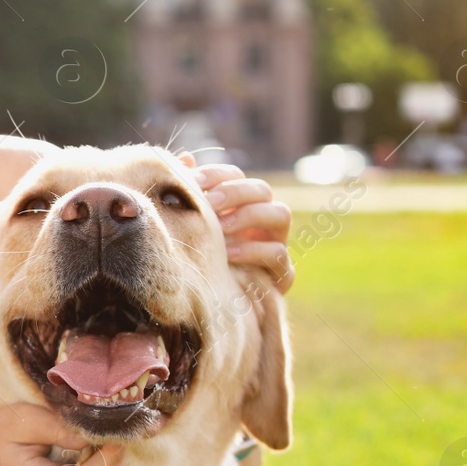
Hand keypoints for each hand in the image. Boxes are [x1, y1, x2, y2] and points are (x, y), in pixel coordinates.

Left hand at [178, 152, 294, 292]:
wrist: (213, 307)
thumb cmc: (199, 260)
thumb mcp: (191, 227)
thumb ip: (190, 195)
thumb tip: (184, 158)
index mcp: (238, 203)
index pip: (236, 175)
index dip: (217, 175)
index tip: (192, 182)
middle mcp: (262, 219)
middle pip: (261, 189)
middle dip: (234, 192)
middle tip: (208, 203)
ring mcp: (276, 243)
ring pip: (281, 214)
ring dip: (249, 216)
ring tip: (221, 227)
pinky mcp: (282, 274)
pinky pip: (279, 254)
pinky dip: (253, 251)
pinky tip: (228, 254)